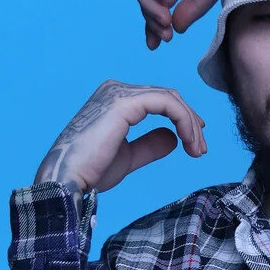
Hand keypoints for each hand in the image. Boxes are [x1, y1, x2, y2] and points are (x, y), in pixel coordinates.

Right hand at [34, 80, 206, 193]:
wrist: (68, 180)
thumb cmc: (90, 172)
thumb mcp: (128, 156)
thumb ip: (150, 145)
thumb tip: (173, 137)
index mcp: (114, 100)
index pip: (158, 101)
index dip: (182, 119)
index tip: (196, 143)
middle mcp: (115, 89)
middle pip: (167, 97)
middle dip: (190, 122)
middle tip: (201, 149)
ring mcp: (119, 93)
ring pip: (170, 99)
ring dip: (190, 124)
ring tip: (198, 149)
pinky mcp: (124, 102)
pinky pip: (166, 104)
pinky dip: (183, 121)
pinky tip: (189, 141)